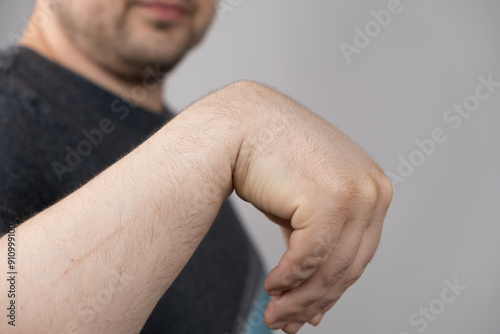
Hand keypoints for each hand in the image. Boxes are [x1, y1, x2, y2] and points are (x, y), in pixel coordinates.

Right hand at [231, 81, 392, 332]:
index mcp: (372, 188)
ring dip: (299, 298)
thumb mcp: (302, 202)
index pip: (358, 254)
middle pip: (349, 266)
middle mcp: (372, 189)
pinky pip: (310, 257)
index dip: (332, 289)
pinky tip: (272, 285)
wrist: (238, 125)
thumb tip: (313, 291)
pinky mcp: (329, 199)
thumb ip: (314, 243)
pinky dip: (290, 279)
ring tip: (274, 312)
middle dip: (315, 301)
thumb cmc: (268, 158)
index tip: (309, 311)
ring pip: (331, 267)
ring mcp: (355, 193)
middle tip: (286, 321)